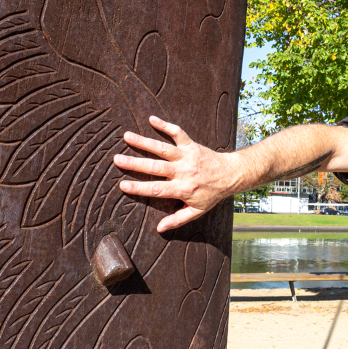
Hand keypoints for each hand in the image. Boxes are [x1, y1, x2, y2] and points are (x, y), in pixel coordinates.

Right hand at [114, 116, 240, 232]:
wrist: (230, 175)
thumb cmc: (212, 194)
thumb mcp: (197, 211)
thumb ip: (178, 219)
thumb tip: (159, 229)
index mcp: (183, 189)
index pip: (157, 189)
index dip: (139, 188)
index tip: (122, 185)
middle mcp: (183, 171)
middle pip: (156, 167)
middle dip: (135, 164)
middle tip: (117, 159)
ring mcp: (187, 156)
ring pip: (163, 148)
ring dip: (144, 142)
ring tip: (127, 136)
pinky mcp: (191, 145)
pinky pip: (178, 133)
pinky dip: (165, 125)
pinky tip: (151, 119)